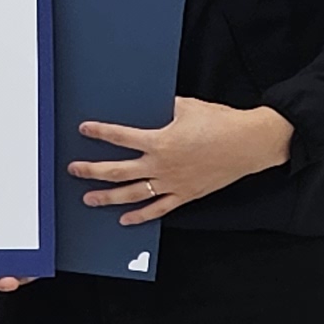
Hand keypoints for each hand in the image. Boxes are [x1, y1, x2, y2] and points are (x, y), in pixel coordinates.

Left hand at [67, 97, 292, 225]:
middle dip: (93, 171)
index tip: (84, 130)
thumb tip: (149, 104)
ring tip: (90, 199)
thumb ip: (165, 108)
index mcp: (160, 141)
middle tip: (75, 169)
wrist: (249, 144)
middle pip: (119, 171)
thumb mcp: (188, 106)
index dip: (100, 133)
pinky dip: (141, 216)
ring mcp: (173, 183)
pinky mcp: (185, 195)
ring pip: (133, 194)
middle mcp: (162, 166)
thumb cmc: (221, 122)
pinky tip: (125, 219)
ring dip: (109, 197)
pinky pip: (158, 209)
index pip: (121, 137)